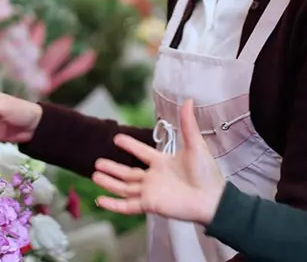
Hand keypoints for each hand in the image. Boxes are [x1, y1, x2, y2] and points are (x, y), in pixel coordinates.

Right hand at [92, 99, 225, 225]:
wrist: (211, 199)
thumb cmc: (206, 174)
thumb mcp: (195, 145)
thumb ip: (188, 124)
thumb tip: (189, 100)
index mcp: (163, 163)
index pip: (142, 152)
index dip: (130, 145)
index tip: (117, 138)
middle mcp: (154, 178)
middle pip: (128, 173)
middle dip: (113, 168)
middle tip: (97, 162)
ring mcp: (150, 192)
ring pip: (124, 187)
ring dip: (110, 182)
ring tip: (95, 175)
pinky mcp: (150, 205)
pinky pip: (127, 206)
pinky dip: (113, 205)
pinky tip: (100, 200)